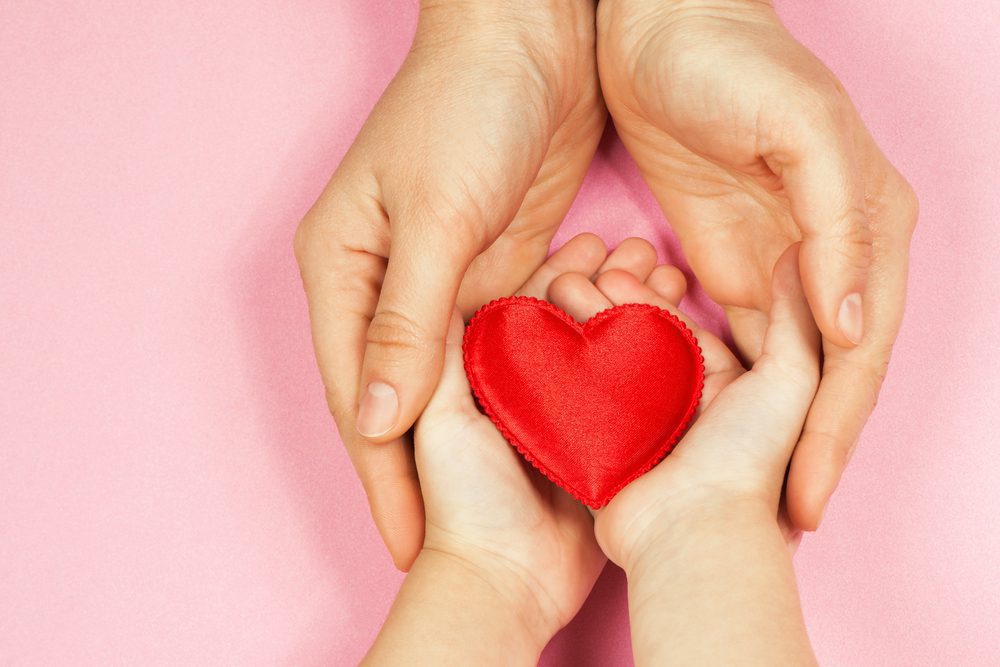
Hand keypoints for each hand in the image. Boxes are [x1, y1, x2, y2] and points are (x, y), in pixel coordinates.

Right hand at [295, 1, 604, 568]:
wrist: (532, 33)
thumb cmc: (469, 103)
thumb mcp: (437, 214)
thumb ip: (408, 320)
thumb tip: (378, 422)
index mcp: (343, 272)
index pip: (360, 397)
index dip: (385, 475)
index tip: (410, 544)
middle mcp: (383, 286)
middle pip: (401, 401)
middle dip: (424, 475)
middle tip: (449, 546)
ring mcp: (441, 282)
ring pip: (454, 382)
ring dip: (478, 437)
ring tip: (502, 507)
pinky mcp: (493, 271)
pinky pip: (500, 348)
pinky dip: (519, 386)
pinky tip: (545, 427)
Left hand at [367, 234, 657, 662]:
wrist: (510, 579)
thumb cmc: (464, 499)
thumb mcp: (443, 416)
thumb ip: (443, 352)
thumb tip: (453, 281)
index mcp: (478, 373)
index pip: (519, 303)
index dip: (555, 269)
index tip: (590, 241)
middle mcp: (520, 386)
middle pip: (564, 317)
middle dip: (600, 280)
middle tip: (637, 247)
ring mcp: (561, 412)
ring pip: (598, 341)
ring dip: (628, 305)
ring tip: (662, 270)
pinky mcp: (597, 441)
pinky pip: (625, 383)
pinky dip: (648, 348)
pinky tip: (673, 318)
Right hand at [543, 242, 818, 561]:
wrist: (691, 534)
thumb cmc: (746, 462)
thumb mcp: (788, 383)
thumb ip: (796, 320)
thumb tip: (799, 255)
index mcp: (719, 387)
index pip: (674, 325)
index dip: (643, 292)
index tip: (613, 264)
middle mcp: (675, 405)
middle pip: (631, 340)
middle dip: (602, 303)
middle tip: (572, 275)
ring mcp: (634, 429)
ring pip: (599, 364)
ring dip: (577, 327)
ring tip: (552, 293)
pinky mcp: (599, 453)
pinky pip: (575, 403)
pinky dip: (557, 371)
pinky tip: (537, 337)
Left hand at [596, 0, 918, 528]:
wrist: (657, 25)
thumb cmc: (731, 60)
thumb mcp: (798, 130)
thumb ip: (836, 224)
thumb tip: (851, 325)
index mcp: (866, 226)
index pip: (856, 354)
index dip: (833, 429)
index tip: (806, 496)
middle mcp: (832, 253)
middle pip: (828, 376)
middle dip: (810, 449)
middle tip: (787, 520)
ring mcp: (780, 261)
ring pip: (785, 369)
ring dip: (773, 433)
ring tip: (756, 498)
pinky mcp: (727, 259)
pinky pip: (733, 338)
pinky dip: (728, 389)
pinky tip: (709, 432)